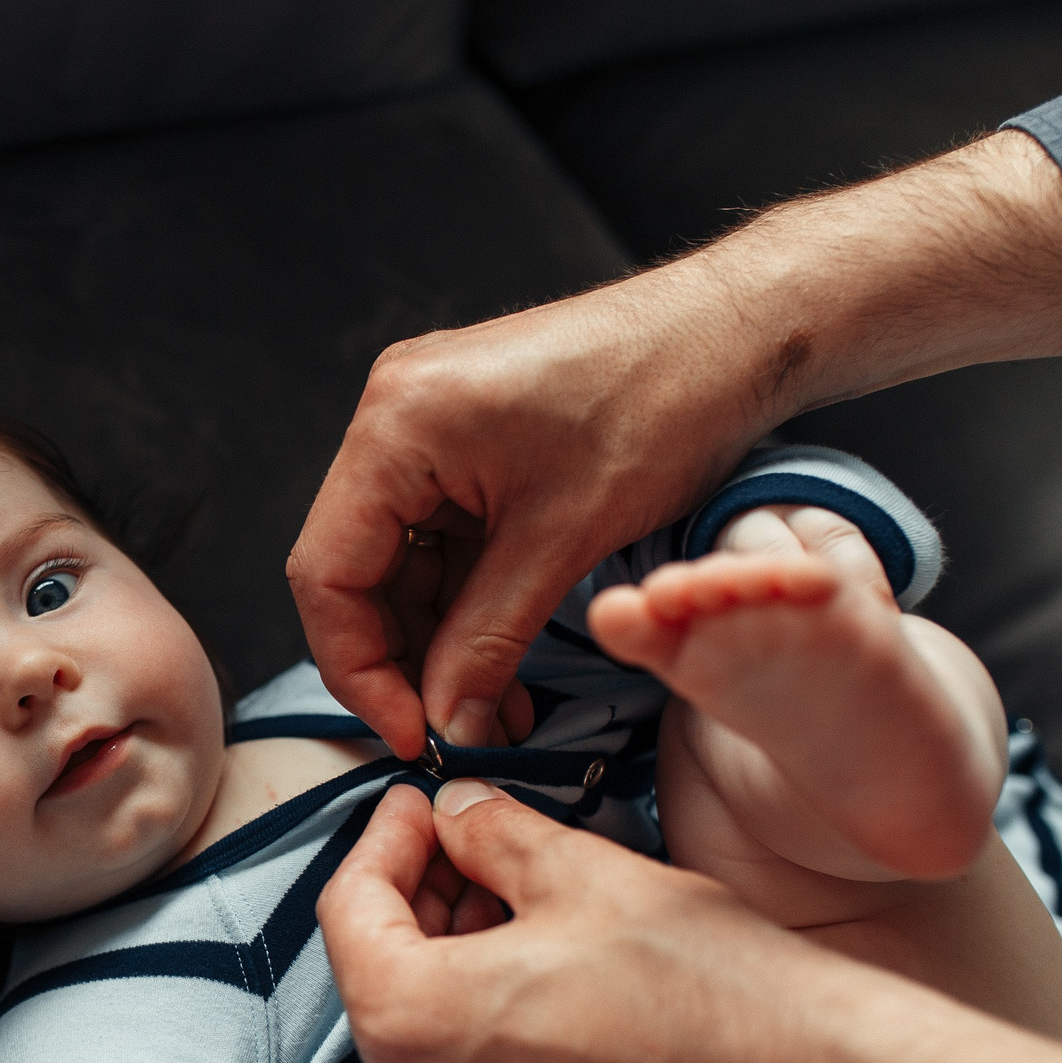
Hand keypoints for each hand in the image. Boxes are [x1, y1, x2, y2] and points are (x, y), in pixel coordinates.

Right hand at [288, 130, 1061, 756]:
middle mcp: (392, 417)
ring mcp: (427, 426)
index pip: (327, 573)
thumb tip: (445, 724)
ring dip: (439, 640)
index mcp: (396, 426)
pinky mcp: (465, 440)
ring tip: (495, 707)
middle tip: (452, 729)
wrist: (735, 328)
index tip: (412, 734)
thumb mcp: (565, 541)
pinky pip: (440, 539)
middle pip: (355, 570)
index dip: (359, 668)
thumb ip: (487, 638)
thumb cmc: (663, 400)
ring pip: (399, 563)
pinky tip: (500, 656)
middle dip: (402, 660)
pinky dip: (466, 601)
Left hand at [316, 780, 1061, 1062]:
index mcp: (413, 1018)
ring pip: (431, 1023)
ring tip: (519, 886)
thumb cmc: (707, 984)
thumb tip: (455, 813)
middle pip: (381, 971)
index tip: (417, 800)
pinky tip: (552, 959)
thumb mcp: (582, 872)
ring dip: (455, 949)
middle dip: (418, 893)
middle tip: (467, 832)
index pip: (348, 911)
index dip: (381, 840)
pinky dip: (493, 1010)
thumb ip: (492, 835)